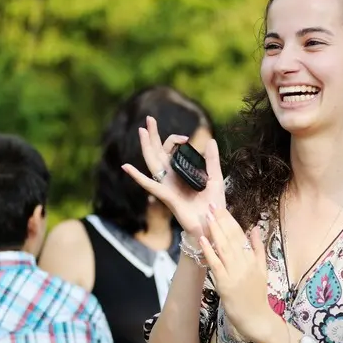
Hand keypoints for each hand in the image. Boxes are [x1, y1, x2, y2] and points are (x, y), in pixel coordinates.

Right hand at [121, 116, 226, 238]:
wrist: (213, 223)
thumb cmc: (213, 204)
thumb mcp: (215, 178)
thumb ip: (212, 160)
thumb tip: (211, 140)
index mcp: (181, 172)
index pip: (172, 150)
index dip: (175, 140)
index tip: (185, 138)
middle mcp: (171, 177)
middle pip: (158, 152)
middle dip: (153, 136)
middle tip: (149, 118)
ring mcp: (167, 185)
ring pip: (152, 163)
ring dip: (146, 147)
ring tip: (142, 131)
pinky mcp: (166, 196)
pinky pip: (149, 184)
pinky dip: (137, 176)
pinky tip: (126, 167)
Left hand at [198, 203, 271, 342]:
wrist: (257, 318)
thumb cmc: (257, 295)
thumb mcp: (263, 269)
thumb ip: (259, 248)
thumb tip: (255, 228)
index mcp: (253, 258)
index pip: (240, 234)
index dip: (230, 220)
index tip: (221, 207)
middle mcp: (245, 263)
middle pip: (231, 238)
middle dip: (221, 220)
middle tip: (211, 205)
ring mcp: (235, 273)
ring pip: (224, 248)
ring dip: (215, 231)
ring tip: (207, 216)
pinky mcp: (225, 284)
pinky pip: (215, 264)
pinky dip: (209, 251)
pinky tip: (203, 240)